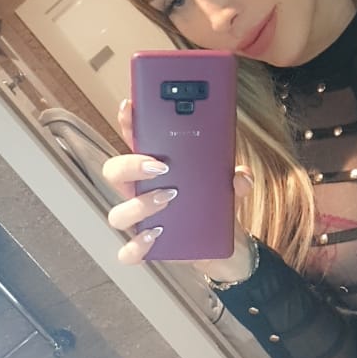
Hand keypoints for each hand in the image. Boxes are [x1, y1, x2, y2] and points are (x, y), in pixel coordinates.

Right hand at [103, 99, 254, 278]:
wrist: (225, 246)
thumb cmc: (216, 206)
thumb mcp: (230, 187)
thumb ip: (237, 178)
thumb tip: (240, 176)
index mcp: (155, 169)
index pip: (134, 140)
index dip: (128, 122)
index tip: (130, 106)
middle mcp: (140, 192)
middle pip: (115, 172)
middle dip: (131, 165)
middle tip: (160, 166)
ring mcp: (141, 220)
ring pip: (119, 212)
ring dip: (140, 205)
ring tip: (168, 199)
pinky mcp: (147, 247)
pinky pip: (130, 251)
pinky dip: (137, 246)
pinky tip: (156, 236)